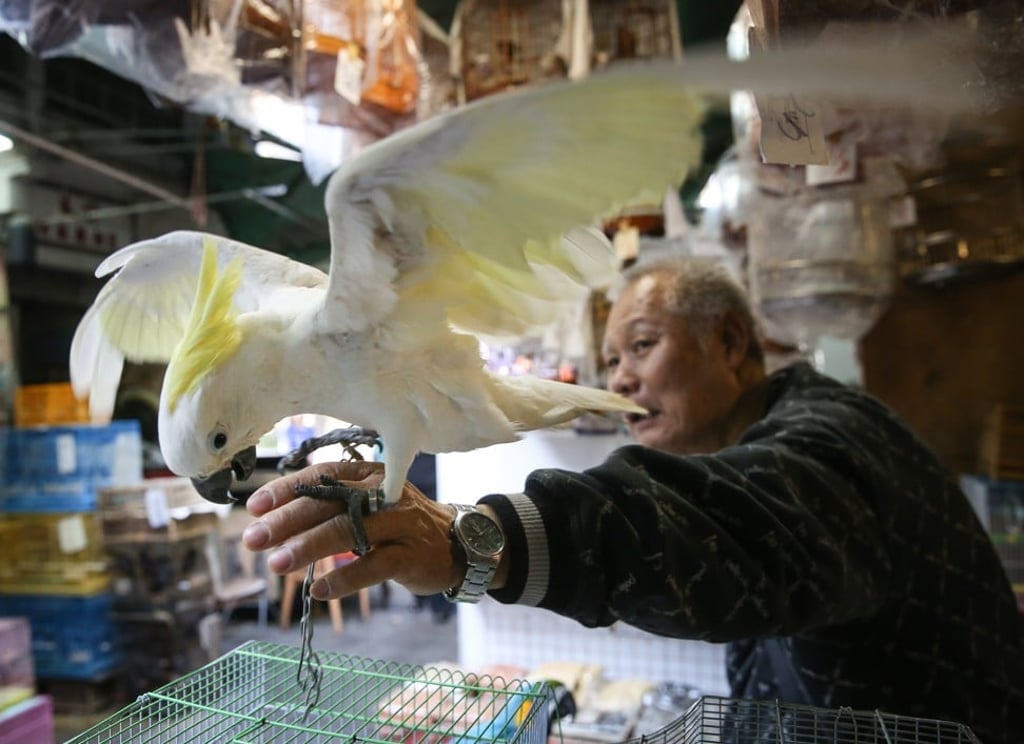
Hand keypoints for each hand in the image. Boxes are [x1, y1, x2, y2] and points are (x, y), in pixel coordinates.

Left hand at [242, 461, 460, 599]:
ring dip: (310, 547)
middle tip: (254, 538)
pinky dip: (345, 578)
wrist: (456, 544)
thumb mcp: (369, 504)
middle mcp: (385, 492)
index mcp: (369, 475)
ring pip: (350, 530)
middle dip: (288, 521)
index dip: (288, 489)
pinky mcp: (412, 555)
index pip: (323, 476)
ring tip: (277, 563)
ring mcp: (401, 523)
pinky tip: (319, 590)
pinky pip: (374, 566)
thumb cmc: (400, 523)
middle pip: (331, 502)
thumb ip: (330, 506)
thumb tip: (272, 521)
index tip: (254, 507)